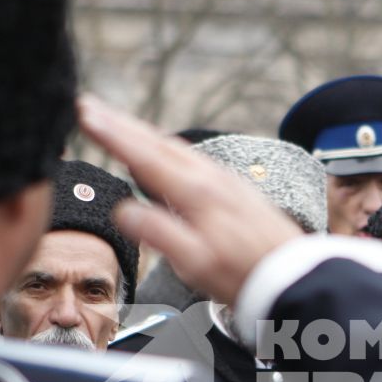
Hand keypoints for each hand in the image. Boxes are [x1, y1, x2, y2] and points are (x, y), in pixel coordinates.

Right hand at [75, 96, 302, 306]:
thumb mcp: (198, 264)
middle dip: (120, 123)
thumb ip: (160, 235)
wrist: (297, 276)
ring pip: (176, 147)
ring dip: (142, 131)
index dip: (111, 134)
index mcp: (196, 193)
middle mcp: (211, 178)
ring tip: (115, 121)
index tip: (84, 112)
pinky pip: (192, 157)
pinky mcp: (235, 188)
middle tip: (88, 105)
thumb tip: (124, 211)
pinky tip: (163, 151)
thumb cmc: (245, 276)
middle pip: (158, 142)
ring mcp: (225, 180)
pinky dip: (166, 146)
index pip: (144, 156)